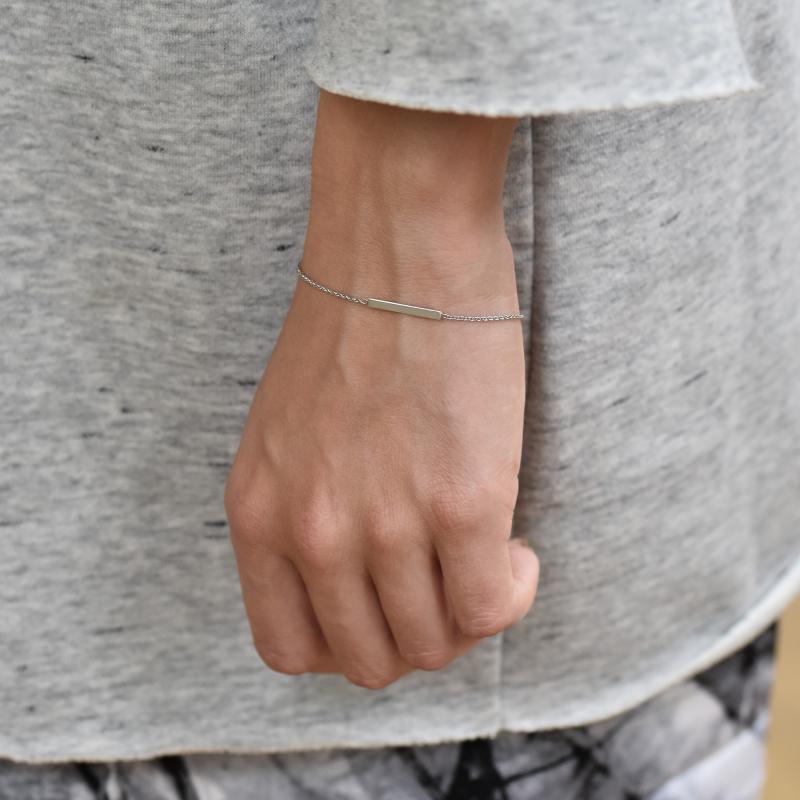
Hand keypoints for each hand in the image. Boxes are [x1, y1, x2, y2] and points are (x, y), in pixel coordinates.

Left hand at [224, 91, 538, 688]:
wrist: (398, 245)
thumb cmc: (351, 331)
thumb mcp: (286, 439)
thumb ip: (305, 518)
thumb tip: (363, 584)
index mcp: (260, 517)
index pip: (289, 648)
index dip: (347, 644)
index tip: (384, 608)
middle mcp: (314, 532)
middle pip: (372, 659)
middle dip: (416, 635)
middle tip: (445, 582)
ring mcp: (385, 523)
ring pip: (437, 644)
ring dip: (468, 613)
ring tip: (483, 557)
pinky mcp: (461, 502)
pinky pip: (494, 609)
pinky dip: (512, 592)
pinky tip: (515, 546)